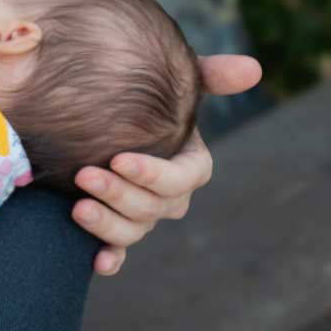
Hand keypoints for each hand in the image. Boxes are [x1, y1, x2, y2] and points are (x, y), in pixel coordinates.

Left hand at [69, 53, 261, 275]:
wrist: (98, 112)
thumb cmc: (143, 93)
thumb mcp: (176, 81)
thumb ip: (210, 74)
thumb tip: (253, 68)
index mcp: (190, 163)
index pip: (185, 177)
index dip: (156, 174)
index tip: (120, 159)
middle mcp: (169, 194)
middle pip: (155, 206)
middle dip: (121, 194)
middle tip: (85, 176)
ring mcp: (142, 213)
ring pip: (134, 230)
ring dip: (109, 225)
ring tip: (77, 208)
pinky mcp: (113, 226)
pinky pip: (117, 251)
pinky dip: (111, 259)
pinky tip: (96, 262)